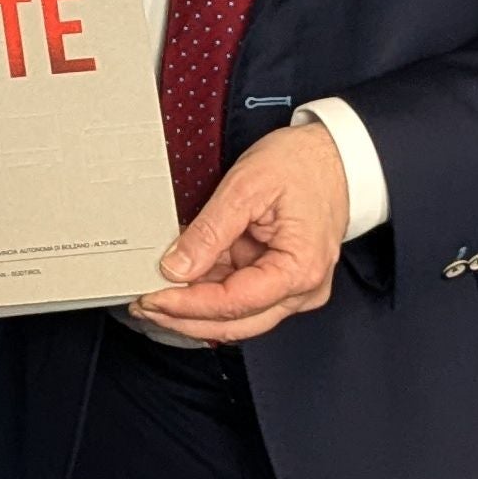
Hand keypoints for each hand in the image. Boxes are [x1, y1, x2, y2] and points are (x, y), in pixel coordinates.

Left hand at [132, 122, 349, 343]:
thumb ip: (210, 231)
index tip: (151, 298)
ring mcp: (293, 289)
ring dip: (194, 310)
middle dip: (184, 318)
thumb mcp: (247, 186)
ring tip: (154, 295)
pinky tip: (181, 285)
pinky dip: (209, 294)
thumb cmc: (303, 164)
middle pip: (234, 323)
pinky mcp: (282, 281)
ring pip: (236, 316)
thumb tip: (176, 267)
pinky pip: (242, 297)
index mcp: (299, 269)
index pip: (233, 303)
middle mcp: (301, 290)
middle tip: (143, 305)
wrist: (335, 155)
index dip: (187, 305)